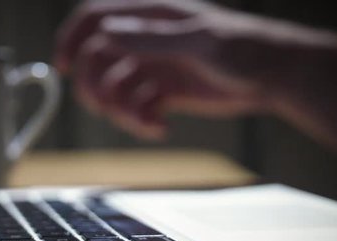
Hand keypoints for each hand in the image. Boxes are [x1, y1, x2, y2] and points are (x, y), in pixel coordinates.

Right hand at [54, 0, 273, 139]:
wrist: (274, 77)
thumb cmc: (245, 48)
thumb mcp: (198, 41)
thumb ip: (151, 37)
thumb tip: (106, 33)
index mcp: (152, 15)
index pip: (96, 17)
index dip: (73, 38)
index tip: (62, 67)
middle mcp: (148, 39)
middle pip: (98, 59)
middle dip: (96, 87)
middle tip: (108, 108)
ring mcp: (156, 66)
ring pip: (116, 89)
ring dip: (121, 111)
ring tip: (146, 123)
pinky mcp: (166, 92)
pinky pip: (138, 107)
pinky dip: (142, 121)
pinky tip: (161, 128)